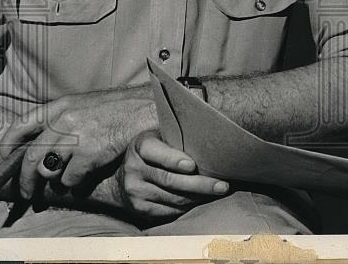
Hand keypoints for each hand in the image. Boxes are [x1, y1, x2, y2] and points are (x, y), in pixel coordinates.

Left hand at [0, 88, 156, 199]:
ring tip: (71, 177)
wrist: (151, 108)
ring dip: (57, 180)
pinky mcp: (90, 153)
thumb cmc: (121, 109)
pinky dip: (78, 182)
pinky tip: (91, 173)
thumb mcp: (86, 105)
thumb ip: (63, 121)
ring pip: (50, 171)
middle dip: (24, 181)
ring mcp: (76, 136)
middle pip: (30, 158)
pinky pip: (72, 180)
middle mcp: (64, 119)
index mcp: (60, 105)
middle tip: (26, 193)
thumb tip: (40, 147)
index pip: (20, 127)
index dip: (7, 149)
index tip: (5, 162)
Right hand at [115, 130, 229, 221]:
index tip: (193, 166)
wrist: (124, 176)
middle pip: (170, 180)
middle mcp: (133, 169)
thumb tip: (213, 139)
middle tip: (223, 186)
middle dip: (200, 184)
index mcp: (140, 146)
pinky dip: (188, 207)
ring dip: (199, 198)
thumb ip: (178, 138)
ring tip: (218, 193)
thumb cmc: (156, 150)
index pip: (156, 152)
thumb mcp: (161, 137)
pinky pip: (169, 211)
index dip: (174, 160)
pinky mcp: (139, 209)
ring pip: (173, 198)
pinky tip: (202, 201)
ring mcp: (134, 191)